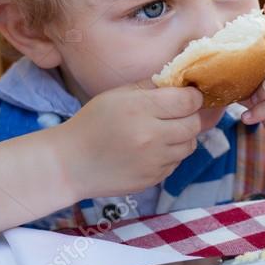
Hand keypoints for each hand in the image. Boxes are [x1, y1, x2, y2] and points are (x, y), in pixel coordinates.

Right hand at [55, 81, 204, 198]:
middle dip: (190, 116)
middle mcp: (151, 137)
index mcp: (140, 109)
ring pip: (189, 145)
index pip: (189, 101)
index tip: (187, 96)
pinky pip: (176, 163)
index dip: (193, 96)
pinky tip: (149, 150)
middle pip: (194, 124)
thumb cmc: (93, 123)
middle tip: (175, 114)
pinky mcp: (153, 179)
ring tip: (160, 132)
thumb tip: (185, 85)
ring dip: (182, 137)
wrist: (71, 163)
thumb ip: (152, 87)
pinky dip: (169, 155)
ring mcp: (153, 162)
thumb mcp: (117, 94)